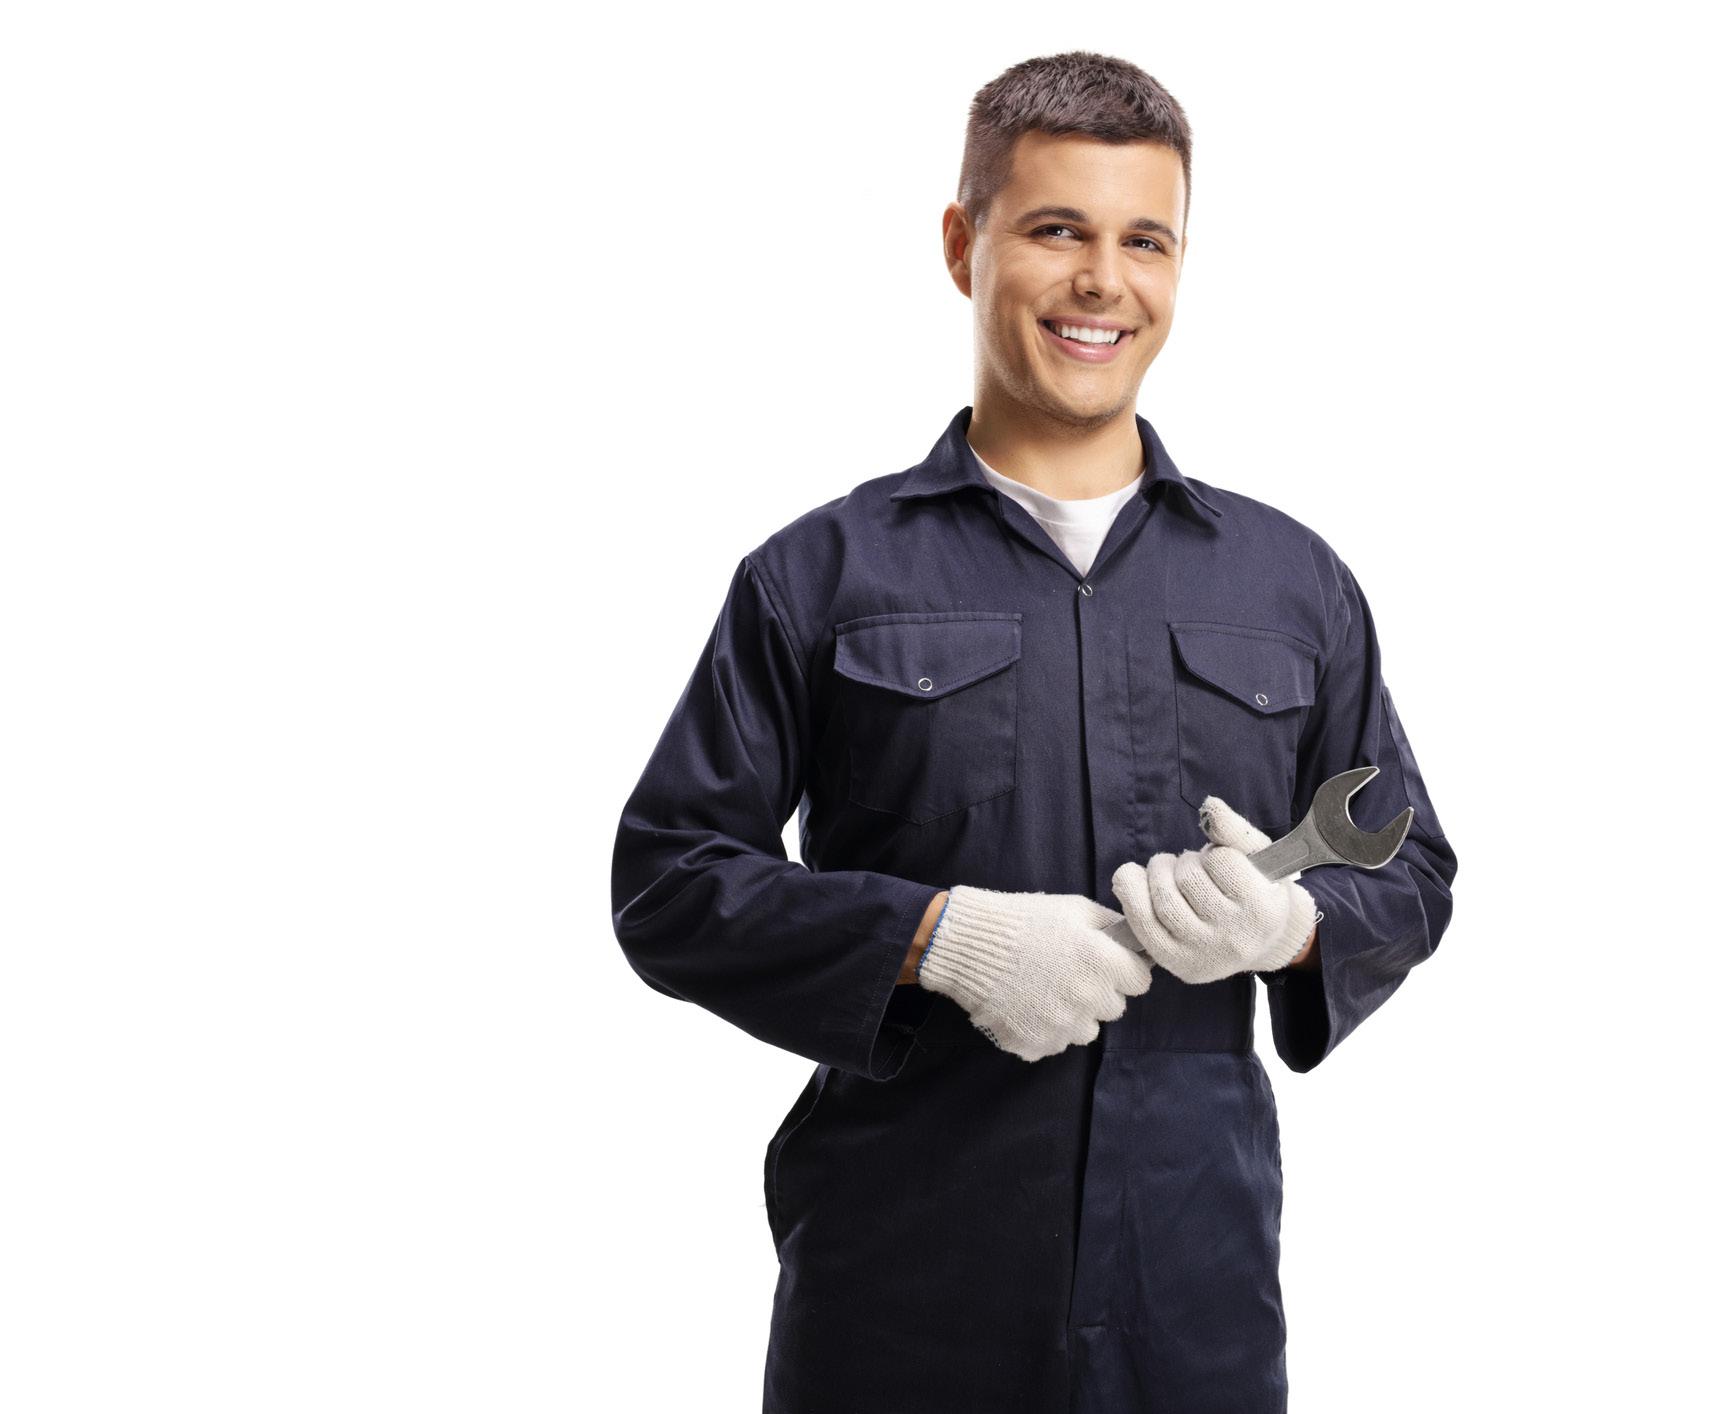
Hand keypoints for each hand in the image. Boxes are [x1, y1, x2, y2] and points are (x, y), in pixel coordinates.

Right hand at [917, 886, 1153, 1062]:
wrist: (968, 945)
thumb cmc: (1024, 920)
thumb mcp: (1073, 909)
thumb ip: (1111, 925)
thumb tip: (1133, 938)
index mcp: (1102, 963)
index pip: (1141, 981)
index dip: (1125, 969)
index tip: (1107, 962)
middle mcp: (1088, 1000)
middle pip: (1115, 1007)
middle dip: (1099, 991)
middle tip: (1070, 973)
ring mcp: (1062, 1027)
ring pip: (1087, 1029)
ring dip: (1076, 1014)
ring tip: (1047, 990)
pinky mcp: (1036, 1044)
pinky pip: (1055, 1042)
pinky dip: (1045, 1028)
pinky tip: (1027, 1005)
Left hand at [1111, 797, 1318, 984]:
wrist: (1263, 941)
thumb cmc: (1258, 890)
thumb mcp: (1259, 856)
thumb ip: (1235, 829)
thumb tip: (1209, 805)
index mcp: (1262, 910)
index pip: (1221, 862)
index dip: (1214, 853)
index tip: (1219, 861)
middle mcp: (1233, 937)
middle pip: (1188, 881)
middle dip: (1183, 862)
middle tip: (1189, 865)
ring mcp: (1202, 954)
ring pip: (1162, 901)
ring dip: (1157, 874)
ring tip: (1167, 871)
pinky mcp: (1176, 963)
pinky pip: (1141, 925)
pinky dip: (1131, 894)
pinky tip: (1133, 881)